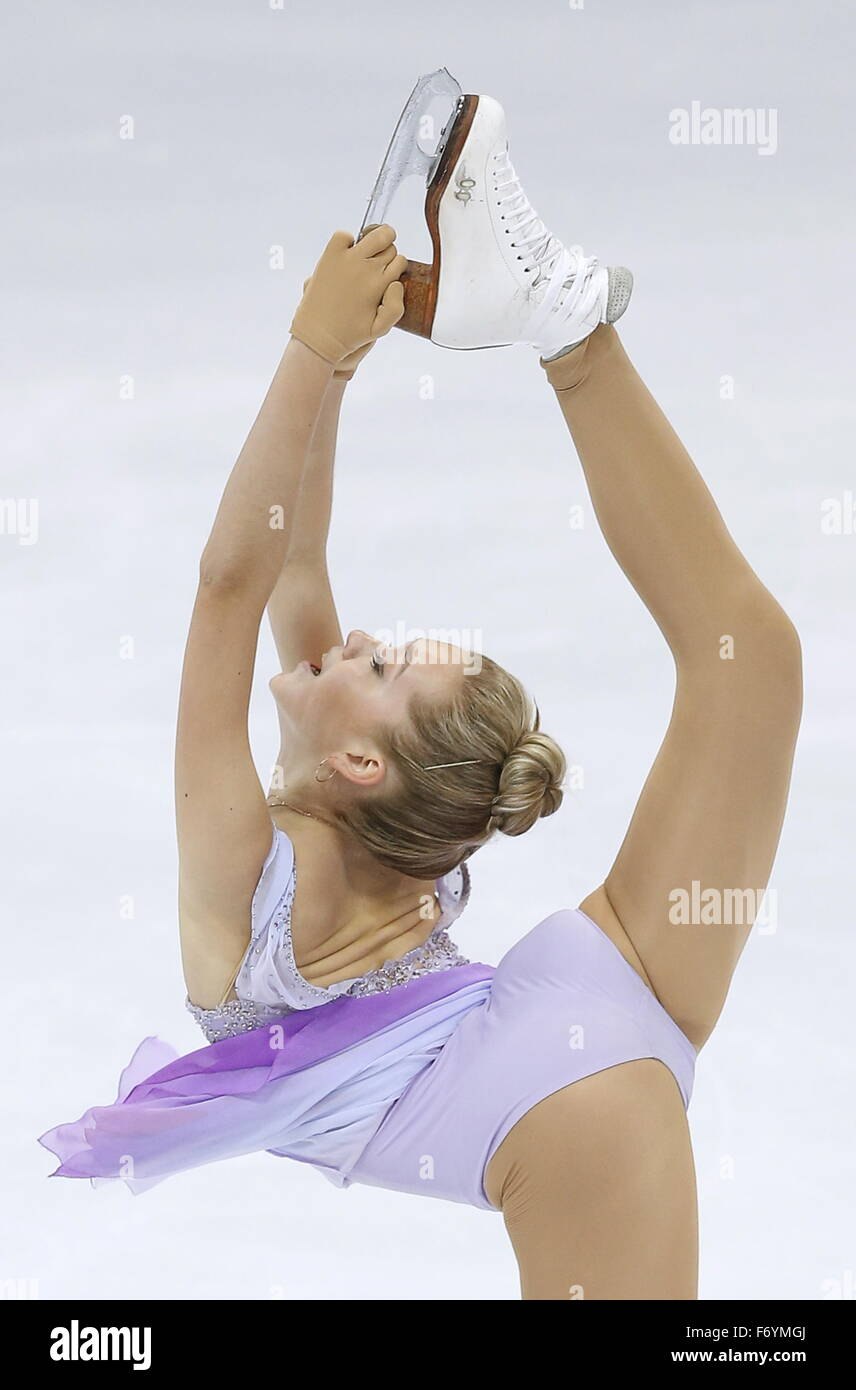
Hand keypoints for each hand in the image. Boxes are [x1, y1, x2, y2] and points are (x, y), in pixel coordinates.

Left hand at [290, 225, 406, 365]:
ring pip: (374, 234)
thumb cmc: (350, 333)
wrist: (317, 336)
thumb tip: (396, 282)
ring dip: (374, 241)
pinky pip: (344, 236)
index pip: (400, 260)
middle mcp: (366, 268)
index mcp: (381, 284)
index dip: (396, 267)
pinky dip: (347, 242)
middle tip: (375, 268)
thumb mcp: (381, 328)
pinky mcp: (330, 255)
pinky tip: (345, 257)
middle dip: (386, 254)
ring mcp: (348, 259)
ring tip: (366, 256)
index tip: (386, 276)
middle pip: (389, 246)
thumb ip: (397, 307)